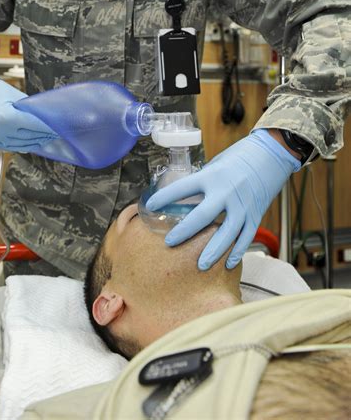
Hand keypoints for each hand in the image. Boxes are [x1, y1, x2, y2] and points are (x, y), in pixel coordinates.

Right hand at [0, 78, 58, 151]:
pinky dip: (26, 145)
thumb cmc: (2, 92)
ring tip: (49, 138)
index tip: (61, 128)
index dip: (49, 127)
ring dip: (37, 142)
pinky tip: (35, 141)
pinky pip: (13, 147)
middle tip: (58, 133)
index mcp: (5, 116)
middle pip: (30, 137)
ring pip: (23, 145)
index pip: (34, 125)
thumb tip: (53, 120)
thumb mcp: (20, 98)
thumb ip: (34, 111)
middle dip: (45, 135)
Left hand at [146, 129, 300, 269]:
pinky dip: (238, 252)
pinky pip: (246, 237)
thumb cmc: (239, 158)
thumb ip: (203, 183)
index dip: (165, 197)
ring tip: (200, 265)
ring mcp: (243, 205)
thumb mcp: (215, 165)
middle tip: (169, 243)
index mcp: (212, 176)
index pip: (183, 188)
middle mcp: (226, 192)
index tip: (151, 205)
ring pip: (227, 233)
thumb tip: (185, 198)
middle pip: (203, 216)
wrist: (269, 156)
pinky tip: (228, 264)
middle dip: (185, 231)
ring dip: (213, 251)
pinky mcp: (256, 214)